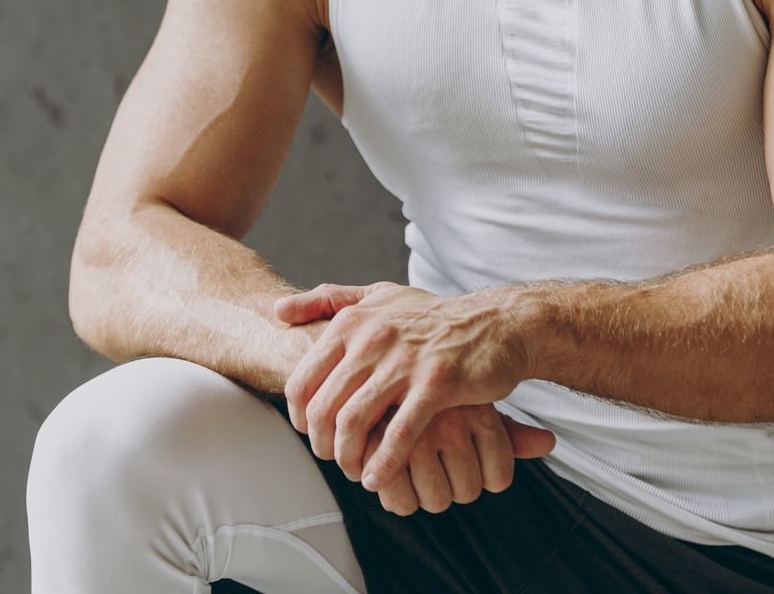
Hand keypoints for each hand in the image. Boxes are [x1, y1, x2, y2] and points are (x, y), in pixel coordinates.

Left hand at [274, 280, 538, 492]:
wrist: (495, 323)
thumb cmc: (431, 316)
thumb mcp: (378, 295)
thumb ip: (328, 299)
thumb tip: (278, 309)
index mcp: (353, 321)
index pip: (303, 379)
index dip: (300, 416)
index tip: (311, 433)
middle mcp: (374, 338)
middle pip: (324, 406)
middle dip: (322, 444)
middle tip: (332, 460)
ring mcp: (405, 360)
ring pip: (355, 422)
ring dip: (349, 458)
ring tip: (354, 473)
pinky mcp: (437, 383)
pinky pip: (399, 433)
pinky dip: (383, 463)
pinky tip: (379, 478)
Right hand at [352, 401, 555, 515]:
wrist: (379, 363)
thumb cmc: (431, 394)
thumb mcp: (476, 405)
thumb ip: (510, 431)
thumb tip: (548, 442)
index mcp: (478, 410)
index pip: (498, 478)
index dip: (482, 477)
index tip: (463, 460)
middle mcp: (450, 420)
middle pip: (468, 492)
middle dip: (451, 488)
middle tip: (435, 467)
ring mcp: (414, 433)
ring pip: (436, 500)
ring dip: (422, 494)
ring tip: (410, 469)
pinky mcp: (378, 448)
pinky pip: (401, 503)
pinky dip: (396, 498)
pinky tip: (389, 476)